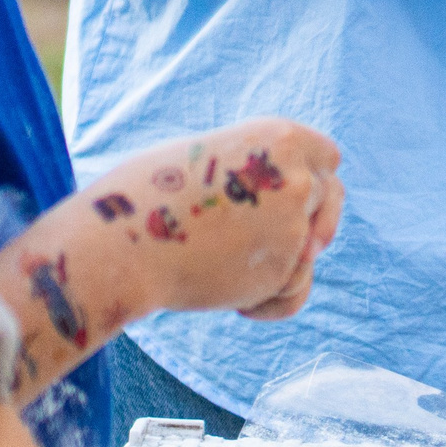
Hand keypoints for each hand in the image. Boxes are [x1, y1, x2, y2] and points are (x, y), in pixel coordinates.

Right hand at [104, 120, 343, 322]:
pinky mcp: (282, 270)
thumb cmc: (144, 200)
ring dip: (280, 266)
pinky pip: (297, 291)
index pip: (328, 157)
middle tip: (287, 242)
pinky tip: (241, 307)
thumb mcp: (206, 161)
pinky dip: (273, 302)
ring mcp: (294, 226)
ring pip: (310, 251)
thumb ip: (257, 171)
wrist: (116, 248)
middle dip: (311, 220)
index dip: (317, 176)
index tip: (301, 196)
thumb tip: (303, 198)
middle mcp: (295, 178)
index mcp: (278, 139)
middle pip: (329, 198)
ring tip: (227, 270)